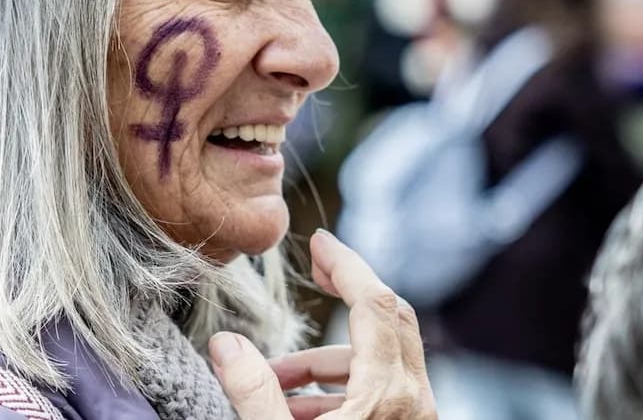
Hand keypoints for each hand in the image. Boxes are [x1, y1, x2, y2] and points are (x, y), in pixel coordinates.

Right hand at [210, 230, 436, 418]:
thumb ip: (254, 392)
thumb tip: (226, 344)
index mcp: (387, 394)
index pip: (372, 303)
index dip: (344, 264)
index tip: (319, 241)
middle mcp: (413, 400)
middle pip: (388, 317)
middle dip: (345, 294)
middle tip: (313, 277)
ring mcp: (415, 418)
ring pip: (380, 358)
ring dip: (327, 358)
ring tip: (276, 378)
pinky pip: (382, 390)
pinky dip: (342, 386)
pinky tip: (297, 408)